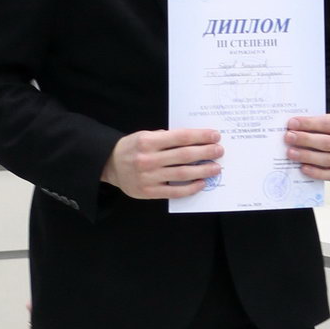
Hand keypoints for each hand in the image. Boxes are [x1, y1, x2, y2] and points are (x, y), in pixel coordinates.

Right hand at [101, 128, 222, 199]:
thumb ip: (165, 137)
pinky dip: (190, 188)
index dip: (199, 136)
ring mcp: (149, 177)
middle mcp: (148, 159)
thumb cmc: (132, 148)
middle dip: (205, 152)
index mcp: (148, 141)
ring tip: (216, 167)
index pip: (180, 137)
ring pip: (182, 173)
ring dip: (202, 170)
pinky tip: (202, 183)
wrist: (110, 165)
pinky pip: (174, 191)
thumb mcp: (145, 135)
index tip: (215, 135)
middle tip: (219, 151)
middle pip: (183, 155)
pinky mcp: (150, 192)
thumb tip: (193, 140)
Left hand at [284, 113, 329, 181]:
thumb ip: (315, 122)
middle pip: (327, 143)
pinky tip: (302, 167)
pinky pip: (329, 175)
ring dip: (306, 156)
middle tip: (289, 137)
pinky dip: (315, 172)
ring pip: (326, 159)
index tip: (292, 123)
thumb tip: (293, 126)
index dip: (309, 124)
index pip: (328, 124)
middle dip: (305, 140)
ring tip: (291, 152)